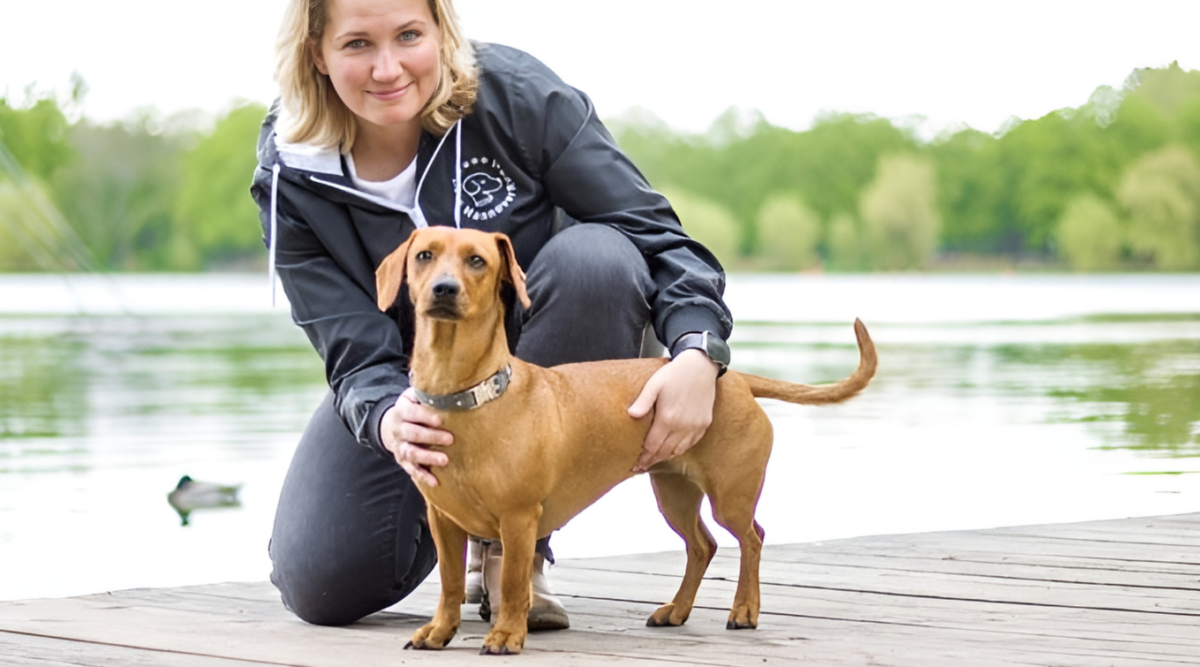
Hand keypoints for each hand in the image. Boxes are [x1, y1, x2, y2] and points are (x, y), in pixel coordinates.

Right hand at [381, 388, 453, 486]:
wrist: (389, 425)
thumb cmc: (410, 408)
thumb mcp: (411, 397)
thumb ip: (423, 393)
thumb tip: (444, 384)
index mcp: (401, 411)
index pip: (412, 413)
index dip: (426, 416)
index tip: (442, 420)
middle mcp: (398, 429)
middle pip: (413, 433)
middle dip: (431, 437)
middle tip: (450, 439)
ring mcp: (399, 446)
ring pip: (411, 453)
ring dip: (428, 457)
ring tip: (444, 460)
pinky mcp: (402, 461)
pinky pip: (411, 470)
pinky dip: (422, 476)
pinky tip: (434, 481)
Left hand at [627, 349, 719, 472]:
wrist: (701, 366)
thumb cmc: (675, 374)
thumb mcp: (654, 384)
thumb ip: (643, 402)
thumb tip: (631, 416)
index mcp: (668, 418)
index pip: (652, 447)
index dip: (643, 458)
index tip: (635, 466)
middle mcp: (682, 426)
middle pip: (664, 452)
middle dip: (652, 460)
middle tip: (641, 467)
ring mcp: (695, 426)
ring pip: (678, 450)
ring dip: (665, 456)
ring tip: (654, 460)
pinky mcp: (704, 424)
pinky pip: (690, 443)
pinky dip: (680, 449)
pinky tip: (672, 449)